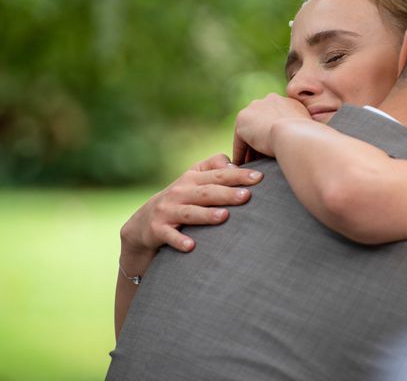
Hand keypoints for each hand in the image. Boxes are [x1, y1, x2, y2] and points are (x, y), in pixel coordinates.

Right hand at [120, 153, 262, 258]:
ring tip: (224, 217)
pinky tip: (191, 246)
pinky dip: (179, 240)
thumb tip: (236, 164)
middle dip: (227, 193)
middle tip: (247, 196)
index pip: (218, 174)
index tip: (259, 177)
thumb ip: (214, 169)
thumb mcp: (193, 181)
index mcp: (192, 178)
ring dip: (206, 215)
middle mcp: (180, 191)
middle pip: (207, 192)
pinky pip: (169, 235)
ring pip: (189, 212)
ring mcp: (167, 210)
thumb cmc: (179, 200)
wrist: (142, 224)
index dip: (238, 175)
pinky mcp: (157, 229)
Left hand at [233, 93, 310, 163]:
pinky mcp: (243, 121)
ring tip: (251, 165)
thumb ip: (302, 130)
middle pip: (261, 123)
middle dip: (260, 139)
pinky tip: (242, 166)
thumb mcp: (309, 130)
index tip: (274, 149)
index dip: (274, 135)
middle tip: (260, 159)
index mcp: (286, 102)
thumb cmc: (310, 138)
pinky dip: (241, 154)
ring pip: (250, 131)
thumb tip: (305, 141)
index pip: (276, 119)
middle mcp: (269, 100)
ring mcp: (255, 108)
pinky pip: (240, 140)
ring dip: (250, 149)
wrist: (296, 134)